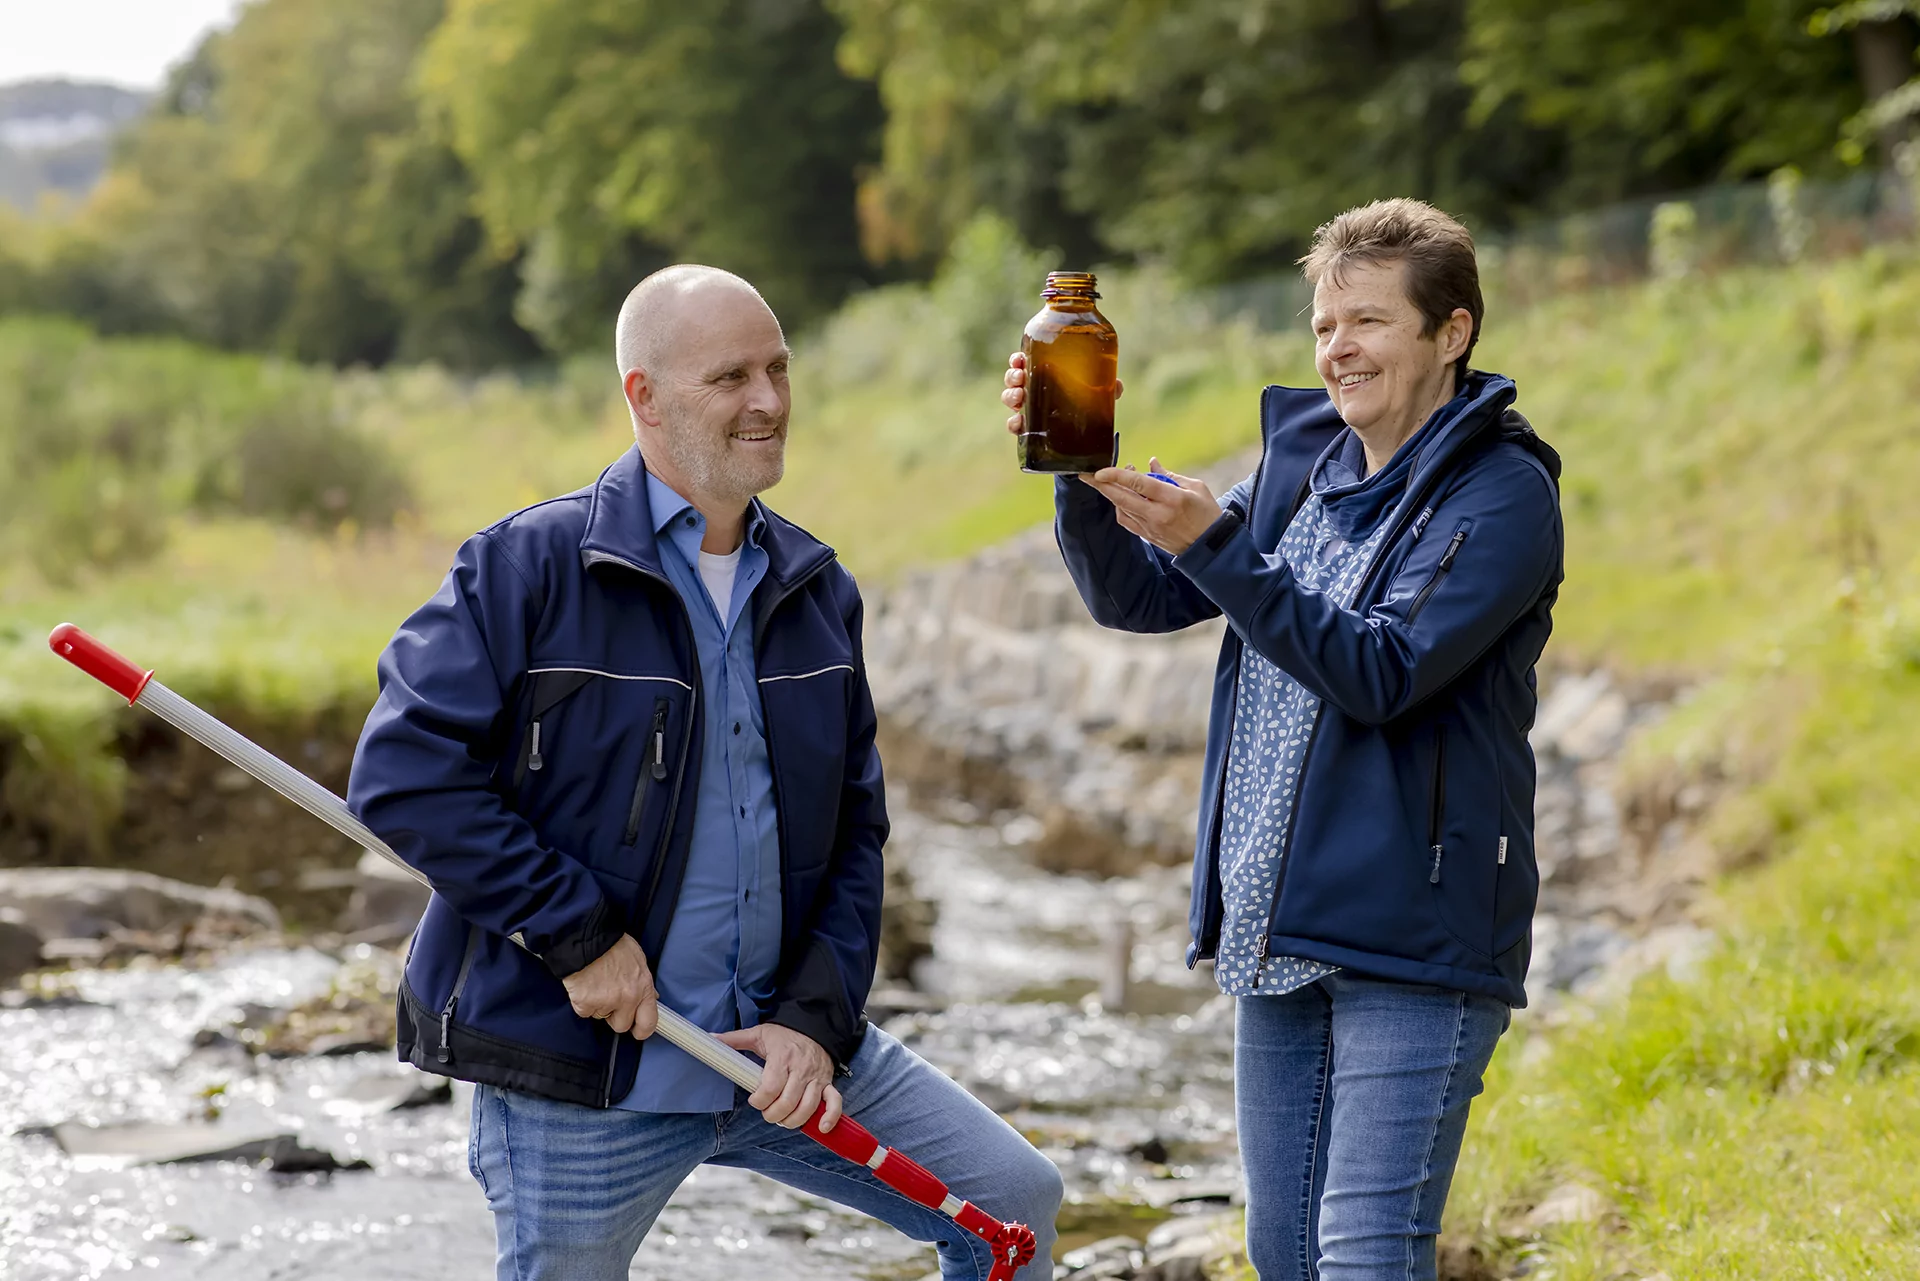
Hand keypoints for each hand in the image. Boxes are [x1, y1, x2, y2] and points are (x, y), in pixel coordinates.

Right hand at [561, 934, 658, 1038]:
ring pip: (601, 1017)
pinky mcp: (585, 1004)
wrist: (587, 938)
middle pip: (622, 1025)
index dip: (642, 1030)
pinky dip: (583, 1002)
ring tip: (596, 984)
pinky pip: (584, 1012)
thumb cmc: (613, 945)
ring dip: (598, 1006)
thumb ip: (644, 982)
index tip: (637, 1030)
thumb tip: (652, 998)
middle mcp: (627, 998)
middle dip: (615, 1016)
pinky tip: (584, 985)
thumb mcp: (638, 960)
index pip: (649, 1022)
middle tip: (609, 998)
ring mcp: (606, 1002)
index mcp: (643, 988)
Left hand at [714, 1023, 842, 1131]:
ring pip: (808, 1107)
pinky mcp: (827, 1083)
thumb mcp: (759, 1033)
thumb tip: (710, 1038)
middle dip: (773, 1114)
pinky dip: (829, 1116)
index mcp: (782, 1057)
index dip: (760, 1100)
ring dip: (793, 1120)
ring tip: (783, 1119)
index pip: (771, 1086)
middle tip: (767, 1112)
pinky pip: (834, 1102)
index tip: (754, 1100)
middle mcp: (801, 1069)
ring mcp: (816, 1078)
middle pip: (788, 1102)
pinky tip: (822, 1128)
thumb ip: (734, 1039)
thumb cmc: (784, 1034)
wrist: (814, 1026)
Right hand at [1001, 351, 1122, 434]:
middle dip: (1012, 377)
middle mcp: (1033, 390)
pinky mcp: (1029, 429)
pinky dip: (1013, 423)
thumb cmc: (1087, 404)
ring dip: (1010, 396)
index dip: (1017, 359)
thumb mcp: (1098, 393)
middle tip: (1021, 378)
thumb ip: (1108, 387)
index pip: (1024, 362)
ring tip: (1019, 397)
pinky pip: (1014, 425)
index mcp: (1044, 375)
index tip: (1019, 358)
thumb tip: (1117, 386)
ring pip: (1010, 398)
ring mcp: (1029, 409)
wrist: (1085, 436)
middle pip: (1014, 379)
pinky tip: (1018, 422)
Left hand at [1082, 457, 1220, 555]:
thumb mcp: (1195, 487)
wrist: (1211, 547)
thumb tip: (1151, 463)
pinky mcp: (1147, 536)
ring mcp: (1151, 527)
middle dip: (1101, 485)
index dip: (1117, 475)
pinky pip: (1126, 520)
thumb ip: (1169, 475)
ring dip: (1111, 494)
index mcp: (1172, 499)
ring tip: (1108, 480)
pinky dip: (1119, 507)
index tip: (1101, 470)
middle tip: (1086, 474)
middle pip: (1122, 498)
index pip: (1138, 484)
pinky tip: (1119, 497)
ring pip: (1121, 508)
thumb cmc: (1207, 513)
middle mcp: (1158, 514)